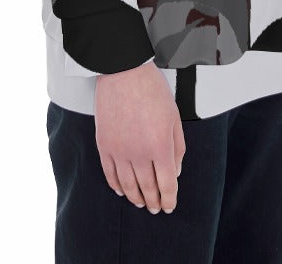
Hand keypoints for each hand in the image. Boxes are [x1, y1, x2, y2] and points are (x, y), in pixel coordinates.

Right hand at [94, 58, 185, 213]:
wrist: (123, 71)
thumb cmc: (151, 89)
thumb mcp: (174, 116)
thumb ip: (178, 147)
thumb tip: (175, 171)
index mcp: (160, 145)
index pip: (167, 183)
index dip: (169, 198)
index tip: (170, 205)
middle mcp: (139, 153)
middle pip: (147, 188)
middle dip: (154, 202)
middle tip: (156, 209)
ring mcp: (119, 151)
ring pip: (128, 185)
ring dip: (136, 198)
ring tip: (141, 203)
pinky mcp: (104, 145)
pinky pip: (110, 174)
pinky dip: (116, 186)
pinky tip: (122, 191)